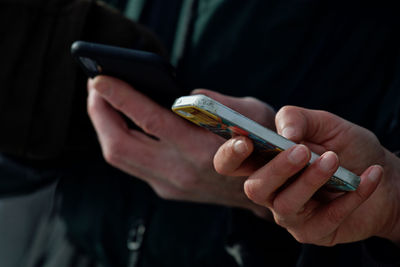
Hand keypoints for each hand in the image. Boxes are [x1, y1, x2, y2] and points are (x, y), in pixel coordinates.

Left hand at [87, 76, 275, 217]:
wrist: (267, 188)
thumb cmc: (262, 142)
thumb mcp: (250, 112)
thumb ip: (213, 100)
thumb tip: (179, 93)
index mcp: (204, 150)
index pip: (152, 122)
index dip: (122, 98)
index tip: (99, 78)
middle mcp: (181, 172)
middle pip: (121, 145)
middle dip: (100, 113)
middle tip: (95, 86)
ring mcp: (171, 185)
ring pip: (120, 157)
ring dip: (104, 126)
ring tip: (101, 99)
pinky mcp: (166, 189)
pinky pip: (130, 162)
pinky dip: (119, 137)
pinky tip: (120, 120)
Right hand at [214, 105, 399, 245]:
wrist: (386, 179)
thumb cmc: (347, 148)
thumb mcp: (325, 124)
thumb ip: (298, 119)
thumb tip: (285, 134)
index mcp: (265, 162)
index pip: (231, 163)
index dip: (229, 155)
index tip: (244, 141)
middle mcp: (271, 190)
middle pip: (254, 187)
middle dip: (276, 169)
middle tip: (301, 150)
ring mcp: (290, 214)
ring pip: (286, 204)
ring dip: (310, 181)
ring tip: (333, 160)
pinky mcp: (314, 232)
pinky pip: (327, 218)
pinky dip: (350, 196)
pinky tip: (370, 175)